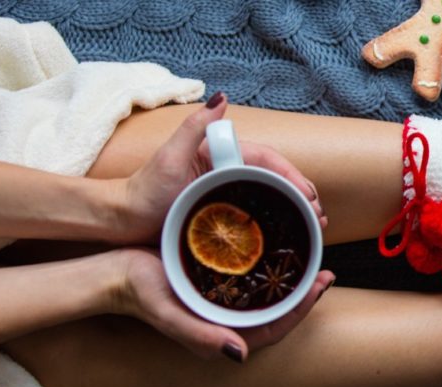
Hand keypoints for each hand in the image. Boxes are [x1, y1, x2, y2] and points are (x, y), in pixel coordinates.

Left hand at [114, 93, 326, 243]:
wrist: (123, 220)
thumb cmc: (144, 190)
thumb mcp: (170, 155)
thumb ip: (195, 126)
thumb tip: (222, 98)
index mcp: (223, 155)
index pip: (268, 161)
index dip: (292, 176)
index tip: (309, 195)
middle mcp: (228, 172)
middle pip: (276, 180)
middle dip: (302, 194)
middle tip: (318, 216)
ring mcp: (228, 194)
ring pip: (271, 198)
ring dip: (294, 209)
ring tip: (313, 226)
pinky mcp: (224, 215)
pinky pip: (258, 216)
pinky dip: (277, 222)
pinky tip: (289, 234)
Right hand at [115, 248, 335, 361]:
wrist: (114, 274)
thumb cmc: (140, 292)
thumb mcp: (168, 314)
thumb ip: (200, 337)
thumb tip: (240, 354)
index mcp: (221, 334)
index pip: (274, 327)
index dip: (301, 309)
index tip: (321, 285)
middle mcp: (226, 321)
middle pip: (277, 312)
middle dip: (304, 294)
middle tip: (326, 271)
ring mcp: (222, 303)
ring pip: (267, 297)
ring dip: (290, 280)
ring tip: (310, 260)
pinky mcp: (216, 285)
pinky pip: (251, 281)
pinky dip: (269, 268)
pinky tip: (278, 249)